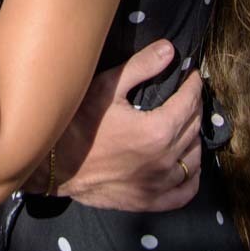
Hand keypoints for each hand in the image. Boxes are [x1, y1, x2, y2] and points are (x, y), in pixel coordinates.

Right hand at [36, 40, 202, 211]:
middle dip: (194, 106)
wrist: (55, 165)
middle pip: (194, 127)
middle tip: (187, 93)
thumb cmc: (78, 122)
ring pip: (194, 159)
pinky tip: (185, 163)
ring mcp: (159, 184)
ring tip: (185, 123)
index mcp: (158, 130)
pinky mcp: (150, 201)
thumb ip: (140, 66)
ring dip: (194, 138)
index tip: (191, 75)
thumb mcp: (106, 87)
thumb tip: (169, 49)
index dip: (193, 85)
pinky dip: (191, 176)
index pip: (189, 102)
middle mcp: (165, 159)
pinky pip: (185, 191)